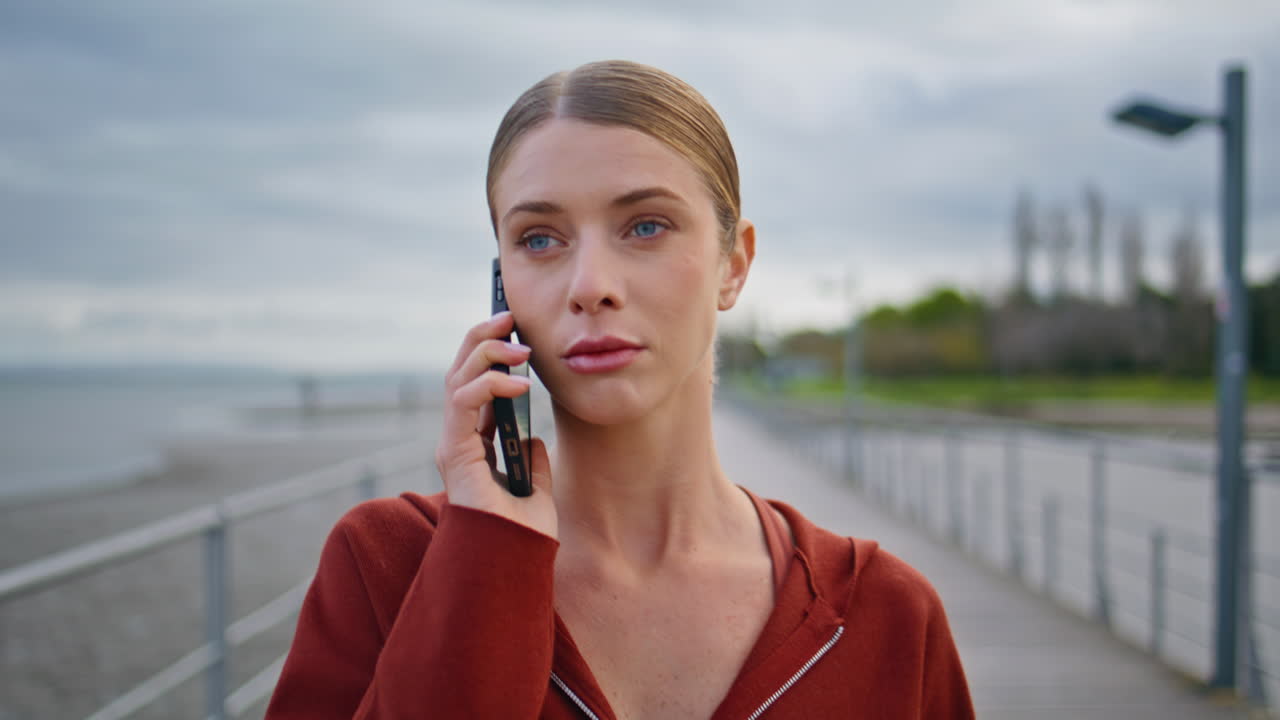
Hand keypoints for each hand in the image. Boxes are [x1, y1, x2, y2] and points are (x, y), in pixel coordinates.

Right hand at [435, 312, 556, 538]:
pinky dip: (489, 385)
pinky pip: (462, 403)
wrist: (514, 565)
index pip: (472, 385)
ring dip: (486, 353)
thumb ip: (532, 462)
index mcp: (473, 445)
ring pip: (456, 379)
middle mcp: (457, 441)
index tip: (514, 328)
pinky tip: (519, 384)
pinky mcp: (453, 453)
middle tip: (509, 316)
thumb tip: (535, 439)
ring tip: (520, 347)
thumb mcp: (536, 488)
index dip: (488, 353)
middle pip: (458, 373)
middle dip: (481, 339)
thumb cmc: (520, 536)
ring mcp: (451, 445)